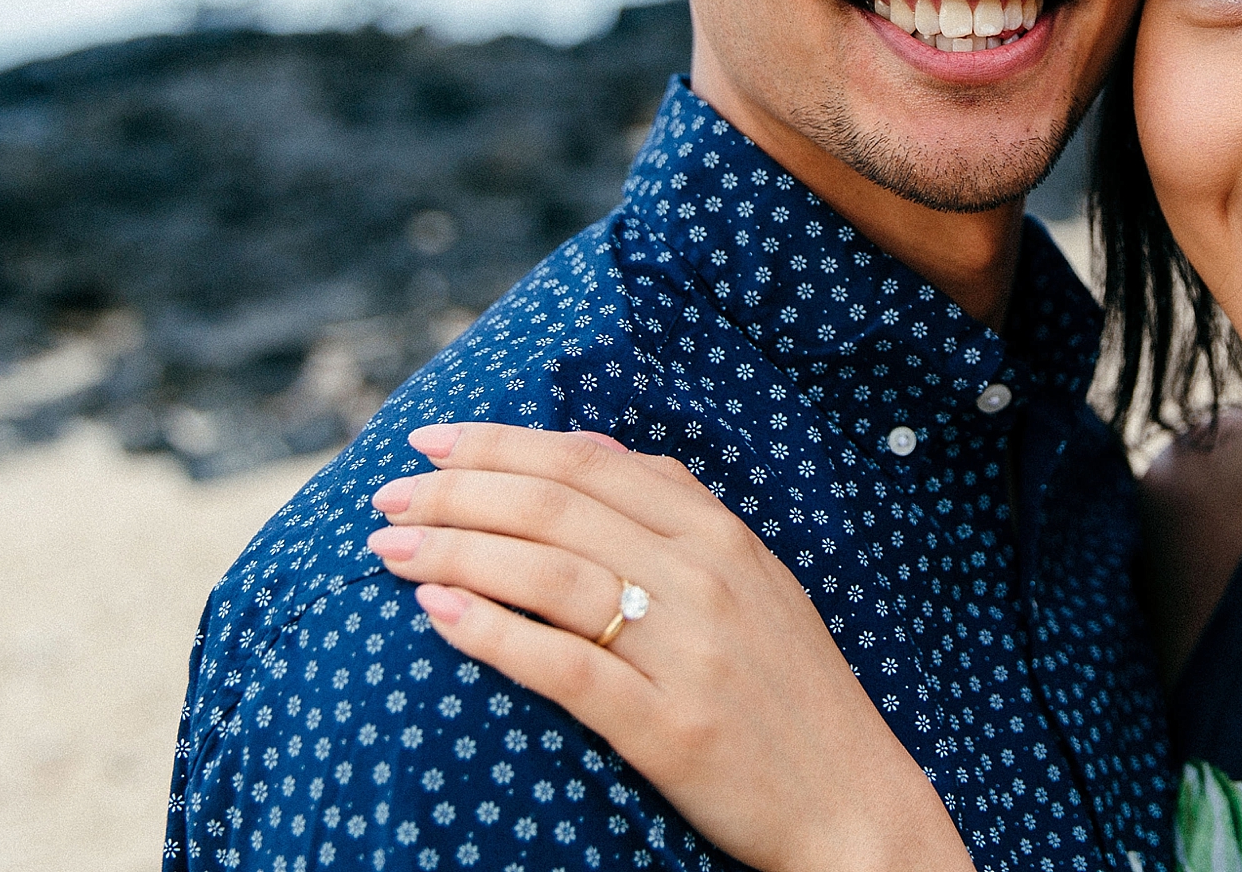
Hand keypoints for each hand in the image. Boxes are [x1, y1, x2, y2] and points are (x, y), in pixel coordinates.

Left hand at [366, 422, 975, 871]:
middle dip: (458, 492)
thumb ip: (677, 516)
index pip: (592, 462)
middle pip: (558, 508)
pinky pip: (565, 667)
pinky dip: (494, 633)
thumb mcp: (754, 581)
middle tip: (389, 496)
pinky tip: (438, 614)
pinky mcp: (669, 727)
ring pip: (550, 574)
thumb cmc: (788, 691)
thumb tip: (586, 450)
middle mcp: (707, 579)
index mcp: (722, 536)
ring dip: (456, 551)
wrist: (852, 802)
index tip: (431, 440)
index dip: (501, 443)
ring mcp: (689, 652)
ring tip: (389, 548)